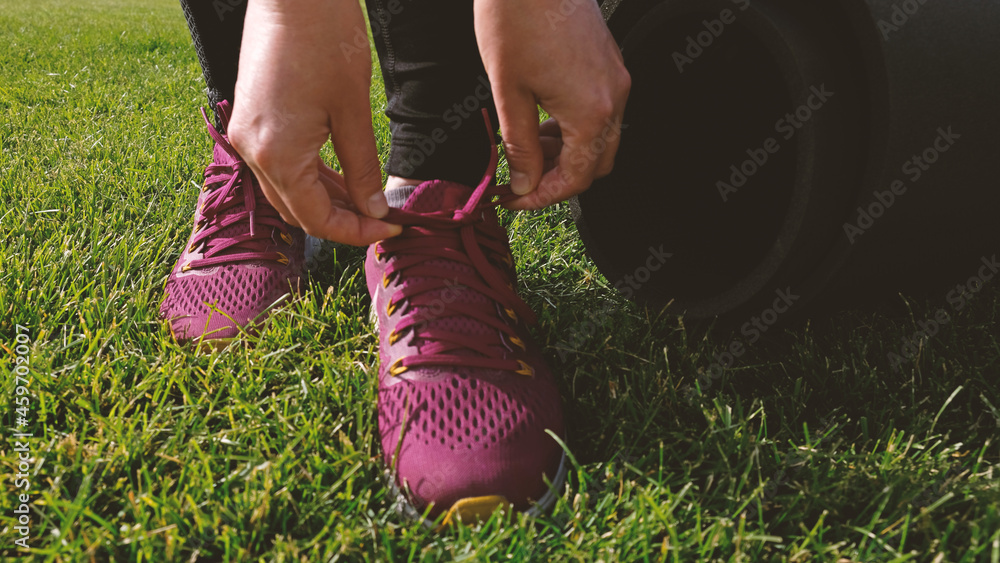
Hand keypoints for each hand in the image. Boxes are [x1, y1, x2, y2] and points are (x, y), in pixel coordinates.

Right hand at [228, 0, 400, 245]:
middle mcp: (252, 152)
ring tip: (367, 201)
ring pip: (287, 191)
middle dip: (342, 221)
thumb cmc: (325, 40)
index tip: (390, 229)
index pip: (316, 219)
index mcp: (277, 155)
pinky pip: (279, 166)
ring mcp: (245, 136)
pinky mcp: (250, 120)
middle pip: (297, 211)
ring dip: (325, 201)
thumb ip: (362, 168)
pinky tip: (340, 177)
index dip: (356, 232)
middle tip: (382, 220)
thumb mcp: (353, 110)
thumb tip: (374, 209)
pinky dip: (309, 178)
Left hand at [474, 0, 629, 209]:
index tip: (514, 199)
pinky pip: (601, 113)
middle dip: (557, 179)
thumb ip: (520, 146)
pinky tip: (543, 119)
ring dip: (566, 154)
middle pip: (595, 165)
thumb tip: (524, 183)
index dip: (542, 197)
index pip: (575, 179)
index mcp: (591, 111)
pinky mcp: (610, 64)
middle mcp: (613, 98)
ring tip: (526, 148)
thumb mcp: (509, 92)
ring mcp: (616, 79)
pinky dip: (574, 128)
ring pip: (600, 140)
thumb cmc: (516, 19)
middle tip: (520, 179)